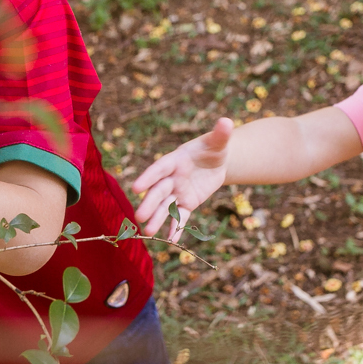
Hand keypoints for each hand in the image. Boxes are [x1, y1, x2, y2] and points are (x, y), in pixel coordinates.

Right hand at [131, 118, 232, 241]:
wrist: (217, 162)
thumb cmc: (214, 148)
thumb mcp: (218, 141)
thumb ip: (220, 134)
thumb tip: (226, 121)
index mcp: (175, 160)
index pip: (159, 169)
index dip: (148, 177)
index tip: (136, 188)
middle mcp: (172, 178)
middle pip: (159, 192)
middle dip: (150, 204)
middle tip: (140, 216)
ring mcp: (178, 192)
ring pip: (166, 207)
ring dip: (158, 219)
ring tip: (148, 233)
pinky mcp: (187, 204)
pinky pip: (181, 217)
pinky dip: (176, 229)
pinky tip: (171, 242)